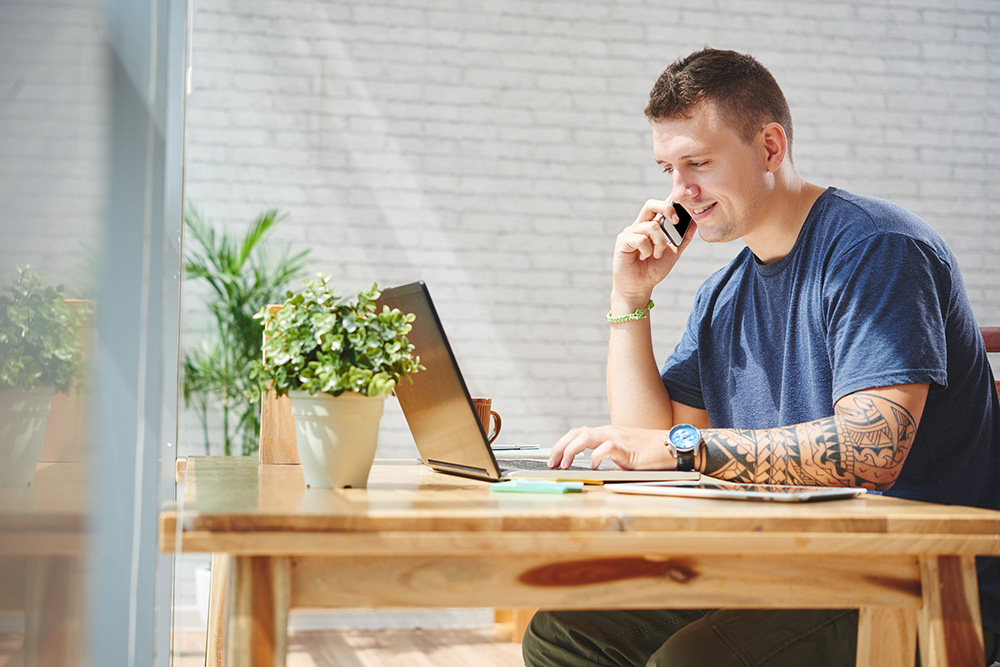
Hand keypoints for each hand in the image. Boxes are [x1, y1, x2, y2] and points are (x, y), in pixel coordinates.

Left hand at [548, 424, 674, 469]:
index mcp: (606, 433)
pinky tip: (593, 466)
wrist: (672, 447)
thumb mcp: (623, 452)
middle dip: (559, 447)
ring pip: (586, 436)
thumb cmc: (649, 452)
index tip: (553, 458)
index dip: (562, 444)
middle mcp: (609, 432)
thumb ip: (607, 454)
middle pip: (576, 433)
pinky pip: (606, 448)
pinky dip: (596, 456)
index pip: (577, 432)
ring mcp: (617, 438)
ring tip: (565, 465)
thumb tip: (591, 463)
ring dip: (571, 450)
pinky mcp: (627, 449)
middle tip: (552, 463)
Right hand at [611, 200, 696, 309]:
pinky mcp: (622, 241)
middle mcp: (639, 226)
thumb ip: (683, 238)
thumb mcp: (673, 252)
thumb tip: (695, 223)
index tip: (684, 214)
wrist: (639, 287)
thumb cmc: (653, 270)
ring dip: (660, 243)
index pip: (659, 207)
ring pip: (651, 226)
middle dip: (666, 209)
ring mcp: (630, 233)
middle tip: (676, 221)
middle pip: (651, 204)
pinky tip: (643, 258)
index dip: (671, 205)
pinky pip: (640, 239)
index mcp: (650, 226)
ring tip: (656, 255)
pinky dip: (647, 251)